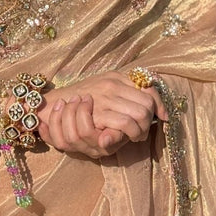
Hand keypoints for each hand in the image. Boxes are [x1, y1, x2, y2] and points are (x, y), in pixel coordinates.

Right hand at [37, 70, 166, 156]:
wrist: (54, 103)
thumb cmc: (82, 95)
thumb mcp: (105, 85)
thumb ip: (129, 90)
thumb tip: (160, 110)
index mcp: (116, 77)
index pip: (149, 91)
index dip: (159, 106)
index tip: (161, 117)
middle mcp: (112, 86)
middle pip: (147, 106)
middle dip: (149, 122)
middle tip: (141, 130)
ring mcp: (105, 100)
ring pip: (139, 116)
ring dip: (140, 130)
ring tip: (133, 136)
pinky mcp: (98, 116)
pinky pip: (123, 125)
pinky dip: (128, 134)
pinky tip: (123, 138)